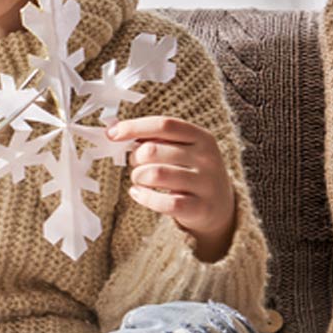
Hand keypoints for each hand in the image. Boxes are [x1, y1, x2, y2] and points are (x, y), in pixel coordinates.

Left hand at [107, 116, 236, 260]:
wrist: (220, 207)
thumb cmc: (191, 172)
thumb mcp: (184, 150)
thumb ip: (156, 139)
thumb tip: (116, 131)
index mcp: (202, 137)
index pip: (164, 124)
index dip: (134, 127)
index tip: (112, 134)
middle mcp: (206, 158)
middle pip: (153, 151)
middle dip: (135, 158)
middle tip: (136, 164)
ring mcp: (205, 184)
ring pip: (154, 174)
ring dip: (137, 177)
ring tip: (139, 179)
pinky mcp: (199, 208)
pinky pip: (162, 202)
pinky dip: (144, 197)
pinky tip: (139, 194)